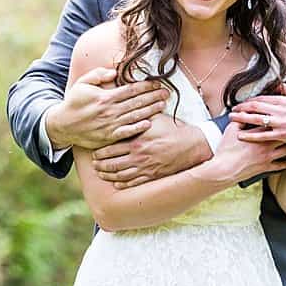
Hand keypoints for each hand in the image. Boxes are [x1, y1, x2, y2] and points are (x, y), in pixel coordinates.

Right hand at [46, 68, 170, 154]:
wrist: (64, 124)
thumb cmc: (74, 102)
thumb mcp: (82, 83)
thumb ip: (98, 75)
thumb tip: (115, 72)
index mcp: (105, 96)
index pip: (130, 90)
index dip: (145, 86)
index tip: (157, 83)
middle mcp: (110, 110)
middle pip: (136, 102)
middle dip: (153, 96)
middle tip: (167, 92)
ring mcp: (111, 124)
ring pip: (135, 116)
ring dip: (150, 110)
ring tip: (163, 104)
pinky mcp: (110, 136)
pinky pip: (127, 132)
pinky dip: (138, 128)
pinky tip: (149, 123)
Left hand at [90, 110, 212, 188]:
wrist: (191, 145)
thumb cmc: (172, 128)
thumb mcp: (153, 117)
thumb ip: (137, 113)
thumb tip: (126, 102)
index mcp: (136, 142)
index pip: (110, 148)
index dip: (100, 152)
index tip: (94, 152)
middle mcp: (138, 157)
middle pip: (112, 164)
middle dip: (101, 165)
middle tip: (94, 164)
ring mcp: (146, 168)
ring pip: (121, 175)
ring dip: (109, 175)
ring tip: (102, 173)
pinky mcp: (153, 176)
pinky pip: (134, 182)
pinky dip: (123, 183)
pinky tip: (117, 182)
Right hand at [216, 117, 285, 182]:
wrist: (225, 168)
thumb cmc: (226, 149)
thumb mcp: (231, 130)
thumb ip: (240, 120)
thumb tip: (244, 113)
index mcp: (257, 134)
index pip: (272, 123)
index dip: (279, 118)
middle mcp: (265, 145)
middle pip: (283, 135)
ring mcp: (267, 157)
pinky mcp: (266, 167)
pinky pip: (280, 165)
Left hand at [229, 87, 285, 156]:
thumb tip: (277, 83)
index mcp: (284, 100)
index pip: (262, 98)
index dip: (249, 100)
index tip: (241, 103)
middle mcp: (281, 110)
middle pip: (255, 106)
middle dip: (241, 108)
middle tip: (231, 110)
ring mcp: (281, 123)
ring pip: (256, 119)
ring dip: (242, 118)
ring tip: (231, 119)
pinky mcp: (282, 135)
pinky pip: (262, 135)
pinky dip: (251, 135)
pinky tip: (241, 135)